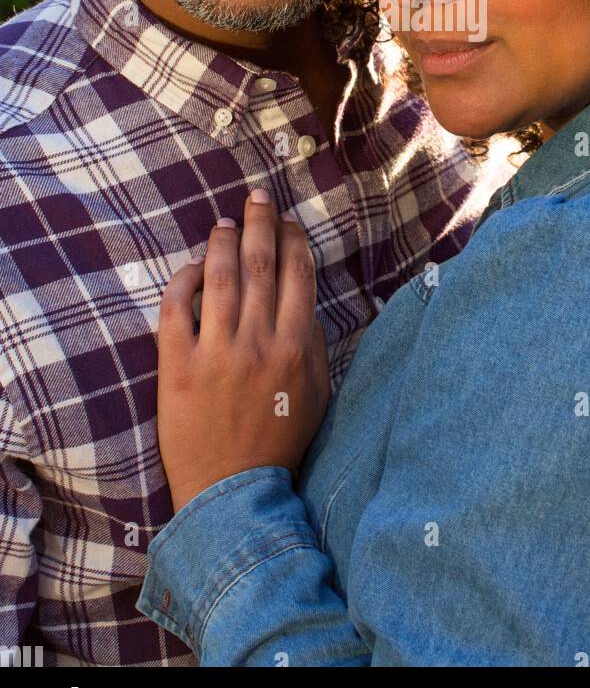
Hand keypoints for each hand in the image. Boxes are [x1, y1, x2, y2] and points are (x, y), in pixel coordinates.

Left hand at [156, 190, 330, 513]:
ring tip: (223, 221)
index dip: (293, 240)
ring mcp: (216, 352)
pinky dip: (184, 281)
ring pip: (221, 278)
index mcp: (295, 347)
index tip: (289, 220)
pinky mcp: (177, 366)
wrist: (231, 491)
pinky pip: (176, 309)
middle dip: (260, 223)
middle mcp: (258, 341)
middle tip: (257, 196)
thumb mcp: (315, 396)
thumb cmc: (278, 444)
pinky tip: (192, 267)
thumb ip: (315, 347)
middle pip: (261, 264)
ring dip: (223, 242)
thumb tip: (305, 306)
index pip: (297, 275)